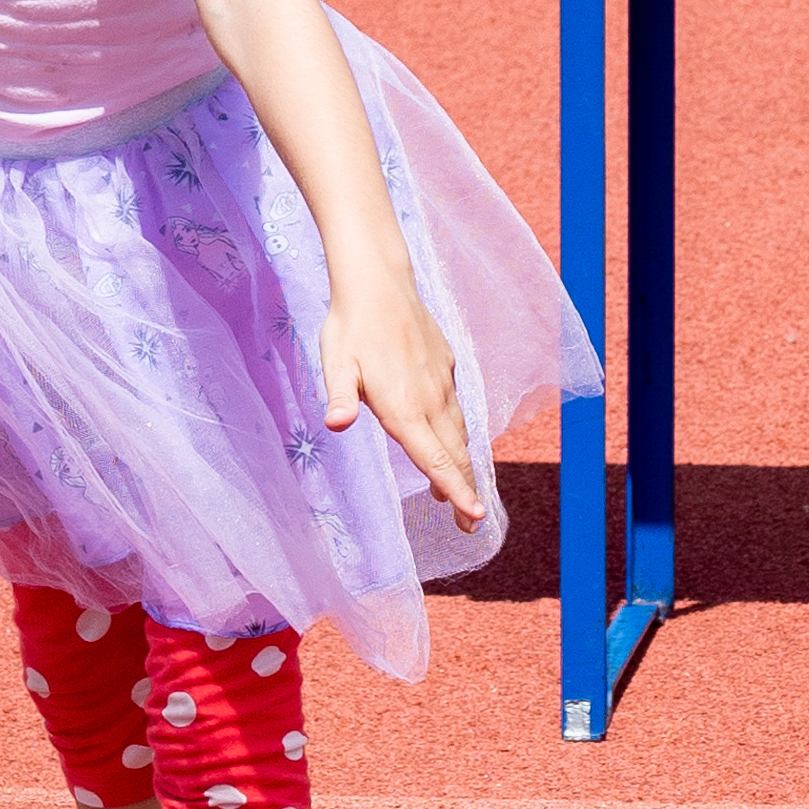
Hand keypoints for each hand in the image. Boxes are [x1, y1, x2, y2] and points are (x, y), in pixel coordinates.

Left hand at [320, 269, 485, 528]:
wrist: (380, 283)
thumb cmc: (351, 327)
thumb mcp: (336, 364)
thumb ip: (339, 397)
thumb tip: (335, 423)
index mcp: (405, 408)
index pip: (436, 459)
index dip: (456, 490)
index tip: (472, 517)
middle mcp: (430, 400)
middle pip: (455, 455)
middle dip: (465, 492)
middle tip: (470, 526)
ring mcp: (442, 384)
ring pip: (459, 435)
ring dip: (462, 468)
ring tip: (460, 496)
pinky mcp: (445, 369)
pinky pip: (456, 412)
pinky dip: (457, 438)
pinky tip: (452, 446)